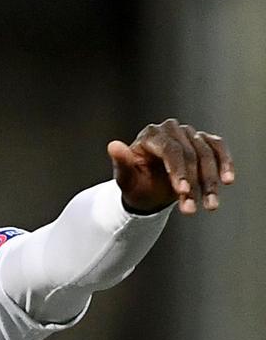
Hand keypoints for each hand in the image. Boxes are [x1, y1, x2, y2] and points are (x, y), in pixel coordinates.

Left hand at [108, 119, 233, 214]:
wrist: (148, 189)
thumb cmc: (136, 184)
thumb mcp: (126, 179)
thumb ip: (121, 163)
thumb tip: (113, 145)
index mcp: (150, 135)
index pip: (169, 150)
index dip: (178, 171)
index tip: (182, 191)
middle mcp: (171, 130)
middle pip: (190, 154)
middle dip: (193, 184)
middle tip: (191, 209)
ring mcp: (189, 134)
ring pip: (206, 155)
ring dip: (210, 183)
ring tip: (210, 206)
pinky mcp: (203, 141)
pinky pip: (218, 149)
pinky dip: (225, 164)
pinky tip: (227, 180)